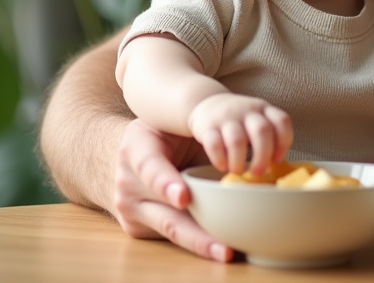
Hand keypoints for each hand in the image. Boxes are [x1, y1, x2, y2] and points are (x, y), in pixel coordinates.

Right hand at [113, 117, 233, 261]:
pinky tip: (219, 246)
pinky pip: (172, 234)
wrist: (128, 153)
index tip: (184, 198)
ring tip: (226, 251)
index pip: (150, 166)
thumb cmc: (161, 133)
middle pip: (164, 215)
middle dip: (195, 234)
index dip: (166, 183)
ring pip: (171, 230)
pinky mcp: (139, 227)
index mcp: (136, 150)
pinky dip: (197, 240)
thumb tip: (244, 140)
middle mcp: (129, 183)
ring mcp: (132, 209)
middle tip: (224, 247)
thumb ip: (196, 131)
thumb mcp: (171, 123)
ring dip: (201, 243)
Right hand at [188, 93, 293, 174]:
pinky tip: (222, 166)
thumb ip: (268, 137)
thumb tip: (276, 166)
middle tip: (257, 172)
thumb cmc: (239, 121)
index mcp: (264, 109)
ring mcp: (227, 117)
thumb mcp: (256, 120)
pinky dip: (219, 160)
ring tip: (238, 170)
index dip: (283, 142)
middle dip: (262, 156)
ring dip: (239, 161)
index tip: (277, 160)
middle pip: (262, 131)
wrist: (208, 104)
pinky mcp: (207, 126)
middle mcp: (248, 110)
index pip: (282, 121)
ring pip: (237, 140)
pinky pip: (214, 144)